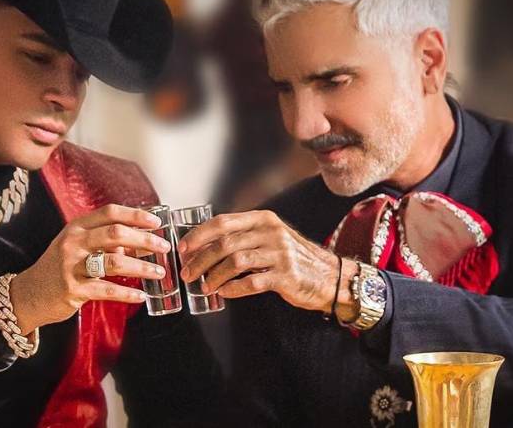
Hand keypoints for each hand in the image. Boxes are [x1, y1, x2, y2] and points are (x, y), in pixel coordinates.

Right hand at [4, 205, 171, 332]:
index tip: (156, 222)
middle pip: (116, 233)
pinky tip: (141, 296)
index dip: (135, 215)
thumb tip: (139, 241)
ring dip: (141, 267)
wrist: (28, 294)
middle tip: (164, 247)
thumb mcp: (76, 246)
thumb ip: (104, 241)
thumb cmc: (59, 267)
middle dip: (145, 239)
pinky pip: (106, 289)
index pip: (110, 212)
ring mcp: (72, 265)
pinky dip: (127, 293)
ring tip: (159, 272)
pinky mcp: (73, 289)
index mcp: (77, 227)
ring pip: (114, 262)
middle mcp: (74, 242)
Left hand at [177, 210, 357, 315]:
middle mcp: (271, 232)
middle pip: (225, 243)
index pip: (223, 222)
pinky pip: (252, 282)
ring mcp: (280, 253)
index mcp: (263, 220)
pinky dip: (234, 289)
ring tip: (205, 286)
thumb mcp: (270, 237)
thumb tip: (205, 245)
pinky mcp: (286, 276)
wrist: (329, 276)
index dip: (199, 235)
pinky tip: (225, 293)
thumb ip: (243, 236)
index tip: (184, 249)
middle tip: (188, 273)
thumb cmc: (294, 258)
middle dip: (201, 260)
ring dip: (214, 276)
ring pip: (235, 262)